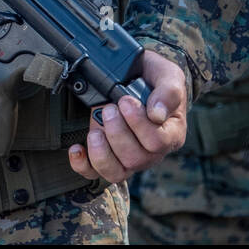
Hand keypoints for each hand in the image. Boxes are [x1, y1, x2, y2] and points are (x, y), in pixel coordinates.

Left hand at [68, 49, 187, 182]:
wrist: (135, 75)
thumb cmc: (154, 78)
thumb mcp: (167, 75)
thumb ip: (169, 92)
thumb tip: (157, 114)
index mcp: (171, 133)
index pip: (158, 142)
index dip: (138, 124)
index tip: (125, 101)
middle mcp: (152, 152)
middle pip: (136, 159)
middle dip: (117, 133)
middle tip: (109, 109)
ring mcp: (129, 159)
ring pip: (117, 172)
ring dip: (101, 152)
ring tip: (95, 130)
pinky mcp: (108, 160)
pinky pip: (95, 173)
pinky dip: (82, 164)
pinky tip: (77, 148)